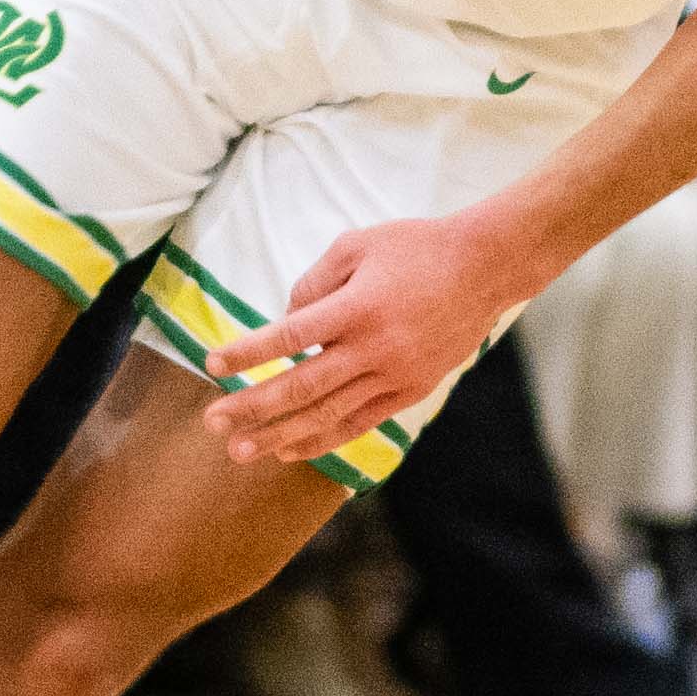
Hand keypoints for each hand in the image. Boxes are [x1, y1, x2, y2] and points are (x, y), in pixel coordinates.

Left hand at [202, 208, 542, 470]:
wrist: (485, 267)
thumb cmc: (416, 247)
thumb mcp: (358, 244)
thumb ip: (314, 281)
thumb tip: (284, 320)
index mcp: (356, 307)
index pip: (288, 337)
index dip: (247, 352)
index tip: (211, 363)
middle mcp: (373, 347)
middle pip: (301, 386)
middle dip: (252, 406)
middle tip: (213, 422)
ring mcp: (394, 374)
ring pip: (328, 414)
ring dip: (280, 435)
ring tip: (241, 450)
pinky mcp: (410, 390)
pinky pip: (360, 423)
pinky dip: (323, 440)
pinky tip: (290, 450)